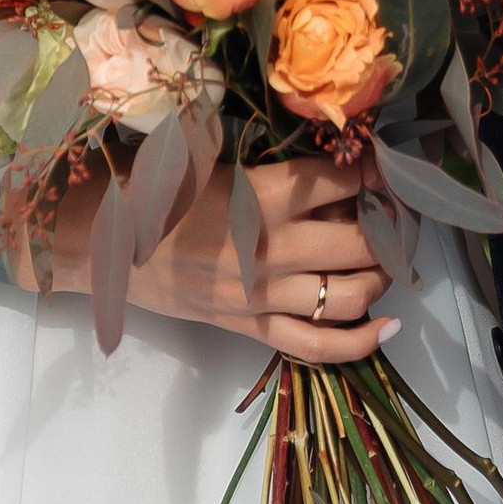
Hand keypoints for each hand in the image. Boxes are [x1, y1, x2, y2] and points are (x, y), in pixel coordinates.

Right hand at [59, 154, 394, 360]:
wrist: (106, 244)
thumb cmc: (157, 191)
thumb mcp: (213, 157)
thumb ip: (269, 160)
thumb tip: (335, 160)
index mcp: (259, 196)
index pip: (338, 180)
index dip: (372, 171)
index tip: (382, 166)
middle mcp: (269, 248)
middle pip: (359, 241)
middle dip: (390, 227)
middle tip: (396, 214)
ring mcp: (261, 295)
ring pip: (349, 295)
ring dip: (380, 277)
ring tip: (384, 259)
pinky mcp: (251, 327)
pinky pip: (317, 346)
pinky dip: (361, 341)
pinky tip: (388, 324)